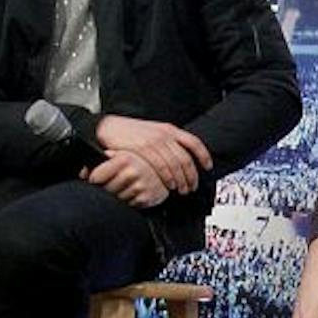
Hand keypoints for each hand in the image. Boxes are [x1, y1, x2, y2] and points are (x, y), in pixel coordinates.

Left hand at [85, 151, 168, 208]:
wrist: (168, 172)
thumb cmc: (143, 162)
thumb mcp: (123, 154)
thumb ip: (103, 159)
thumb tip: (83, 171)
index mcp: (124, 158)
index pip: (96, 176)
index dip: (94, 180)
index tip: (97, 180)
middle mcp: (132, 171)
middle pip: (105, 189)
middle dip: (106, 188)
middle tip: (114, 184)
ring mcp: (140, 185)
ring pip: (116, 198)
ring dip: (118, 195)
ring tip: (126, 187)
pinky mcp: (146, 197)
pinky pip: (128, 204)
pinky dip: (129, 200)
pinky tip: (134, 192)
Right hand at [95, 115, 213, 194]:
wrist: (108, 128)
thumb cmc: (130, 132)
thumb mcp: (153, 131)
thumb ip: (168, 142)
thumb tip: (182, 157)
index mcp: (169, 130)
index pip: (194, 142)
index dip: (204, 156)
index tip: (208, 167)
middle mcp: (164, 135)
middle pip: (186, 158)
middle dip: (192, 176)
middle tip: (192, 187)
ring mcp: (154, 142)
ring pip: (175, 165)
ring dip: (181, 180)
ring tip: (182, 190)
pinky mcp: (143, 149)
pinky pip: (160, 166)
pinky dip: (167, 178)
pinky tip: (169, 185)